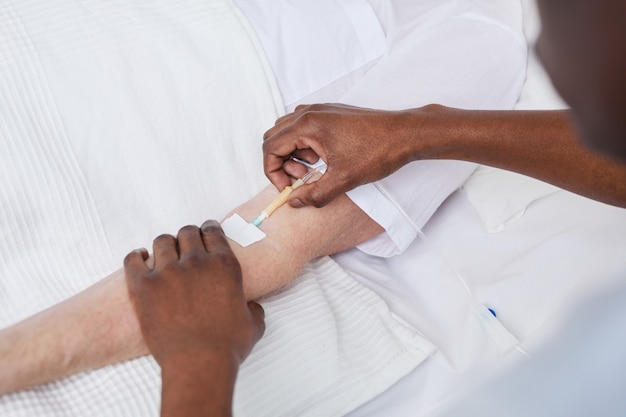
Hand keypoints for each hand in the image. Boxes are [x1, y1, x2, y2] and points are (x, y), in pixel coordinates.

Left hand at [124, 220, 264, 367]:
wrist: (198, 363)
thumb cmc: (227, 346)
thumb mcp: (254, 325)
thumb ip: (254, 309)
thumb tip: (253, 307)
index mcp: (224, 265)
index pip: (213, 231)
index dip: (208, 229)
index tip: (205, 232)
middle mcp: (196, 262)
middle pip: (187, 232)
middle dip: (186, 236)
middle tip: (184, 246)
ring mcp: (168, 272)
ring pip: (162, 241)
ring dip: (164, 246)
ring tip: (162, 255)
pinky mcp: (144, 286)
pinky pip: (133, 259)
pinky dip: (136, 257)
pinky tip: (140, 259)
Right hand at [262, 103, 428, 207]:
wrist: (406, 134)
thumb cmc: (377, 151)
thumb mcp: (343, 180)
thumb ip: (314, 194)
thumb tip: (293, 202)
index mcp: (307, 125)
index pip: (270, 147)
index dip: (272, 172)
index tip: (288, 188)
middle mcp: (309, 112)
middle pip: (274, 137)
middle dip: (280, 162)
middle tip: (300, 178)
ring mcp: (320, 110)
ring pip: (288, 131)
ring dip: (292, 153)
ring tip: (312, 169)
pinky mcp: (331, 113)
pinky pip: (304, 127)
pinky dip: (304, 144)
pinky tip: (322, 158)